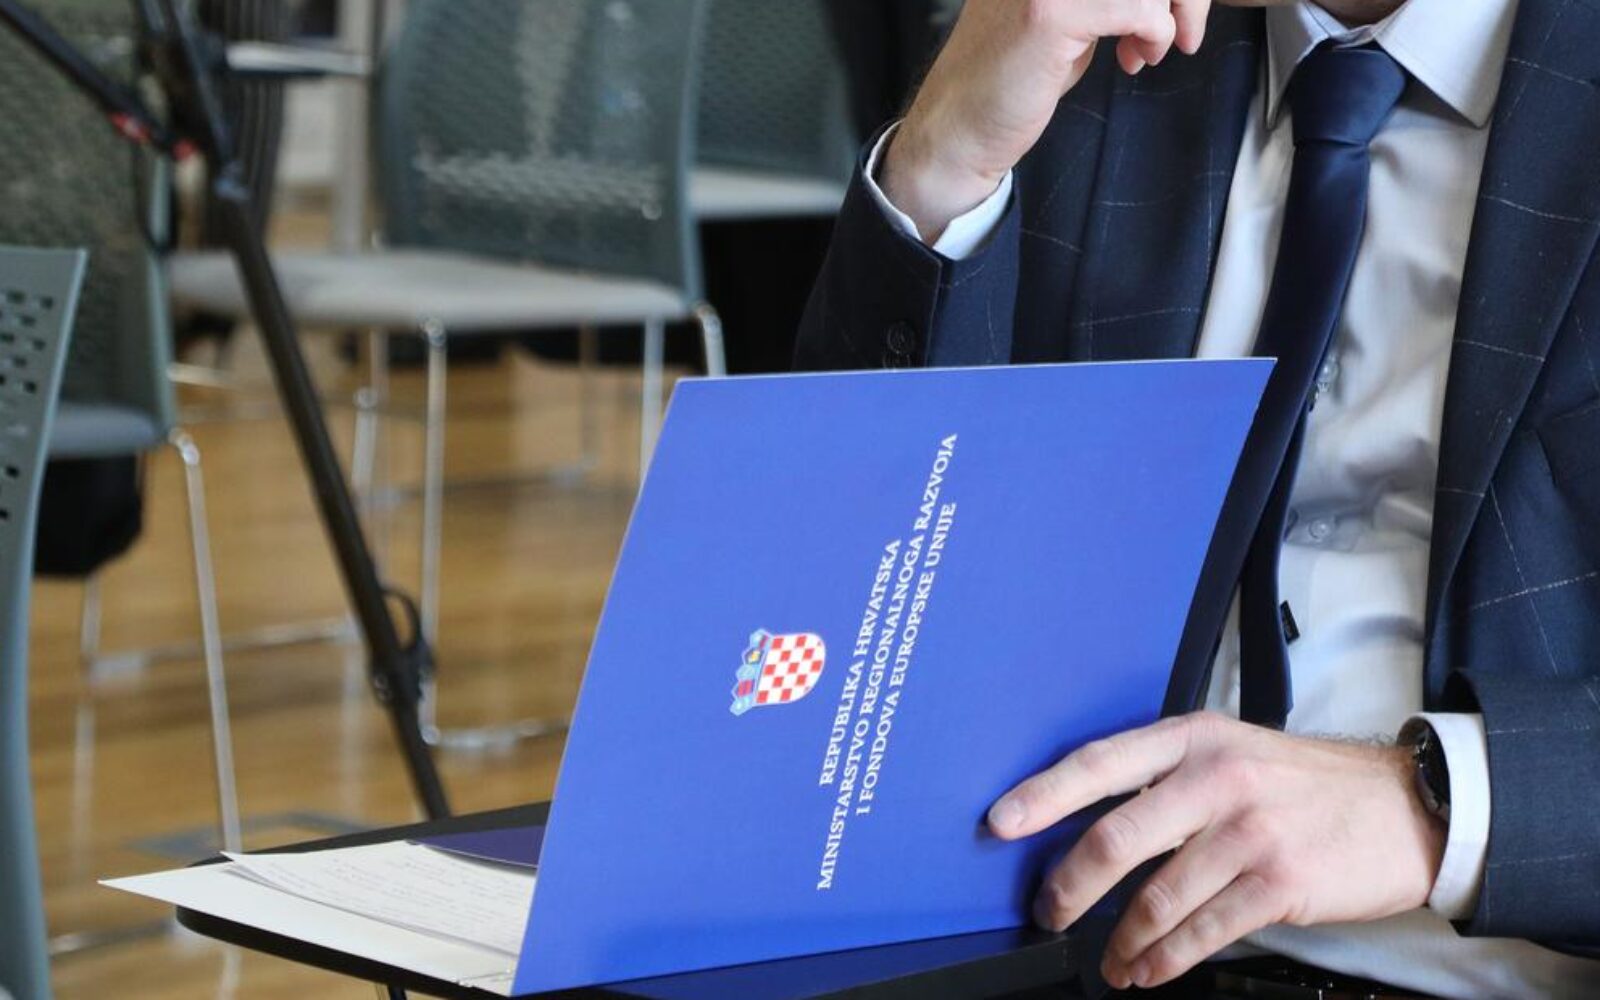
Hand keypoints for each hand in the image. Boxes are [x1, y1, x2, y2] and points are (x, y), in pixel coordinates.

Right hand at [883, 0, 1213, 240]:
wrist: (960, 133)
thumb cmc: (1011, 80)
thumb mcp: (1067, 16)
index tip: (1173, 11)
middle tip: (1185, 29)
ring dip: (1171, 13)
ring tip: (1152, 47)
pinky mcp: (1051, 13)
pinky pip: (1139, 8)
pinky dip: (1155, 34)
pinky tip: (1139, 58)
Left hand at [987, 713, 1446, 989]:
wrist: (1407, 807)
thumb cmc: (1310, 783)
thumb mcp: (1235, 750)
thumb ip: (1169, 775)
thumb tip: (1092, 818)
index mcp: (1195, 740)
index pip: (1100, 763)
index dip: (1043, 794)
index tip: (1002, 822)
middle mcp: (1217, 780)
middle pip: (1115, 837)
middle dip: (1069, 885)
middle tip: (1048, 909)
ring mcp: (1249, 833)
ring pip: (1154, 896)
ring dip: (1119, 938)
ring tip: (1106, 957)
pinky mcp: (1278, 884)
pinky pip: (1201, 931)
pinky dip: (1163, 958)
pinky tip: (1147, 970)